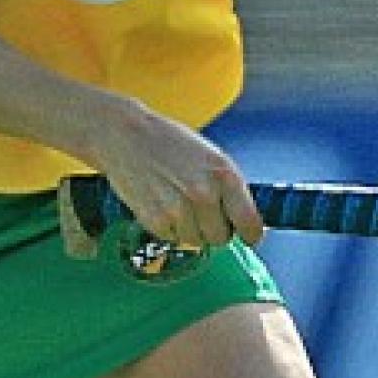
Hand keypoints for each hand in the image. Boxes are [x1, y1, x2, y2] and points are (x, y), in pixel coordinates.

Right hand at [86, 98, 264, 247]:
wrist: (126, 136)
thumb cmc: (171, 143)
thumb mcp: (211, 157)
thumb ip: (229, 189)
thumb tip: (246, 222)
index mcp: (224, 175)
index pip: (249, 223)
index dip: (250, 234)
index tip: (248, 236)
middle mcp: (204, 194)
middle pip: (221, 238)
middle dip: (215, 228)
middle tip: (202, 210)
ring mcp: (178, 209)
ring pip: (197, 241)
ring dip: (191, 229)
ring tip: (178, 202)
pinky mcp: (155, 220)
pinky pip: (173, 239)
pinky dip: (170, 228)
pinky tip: (162, 204)